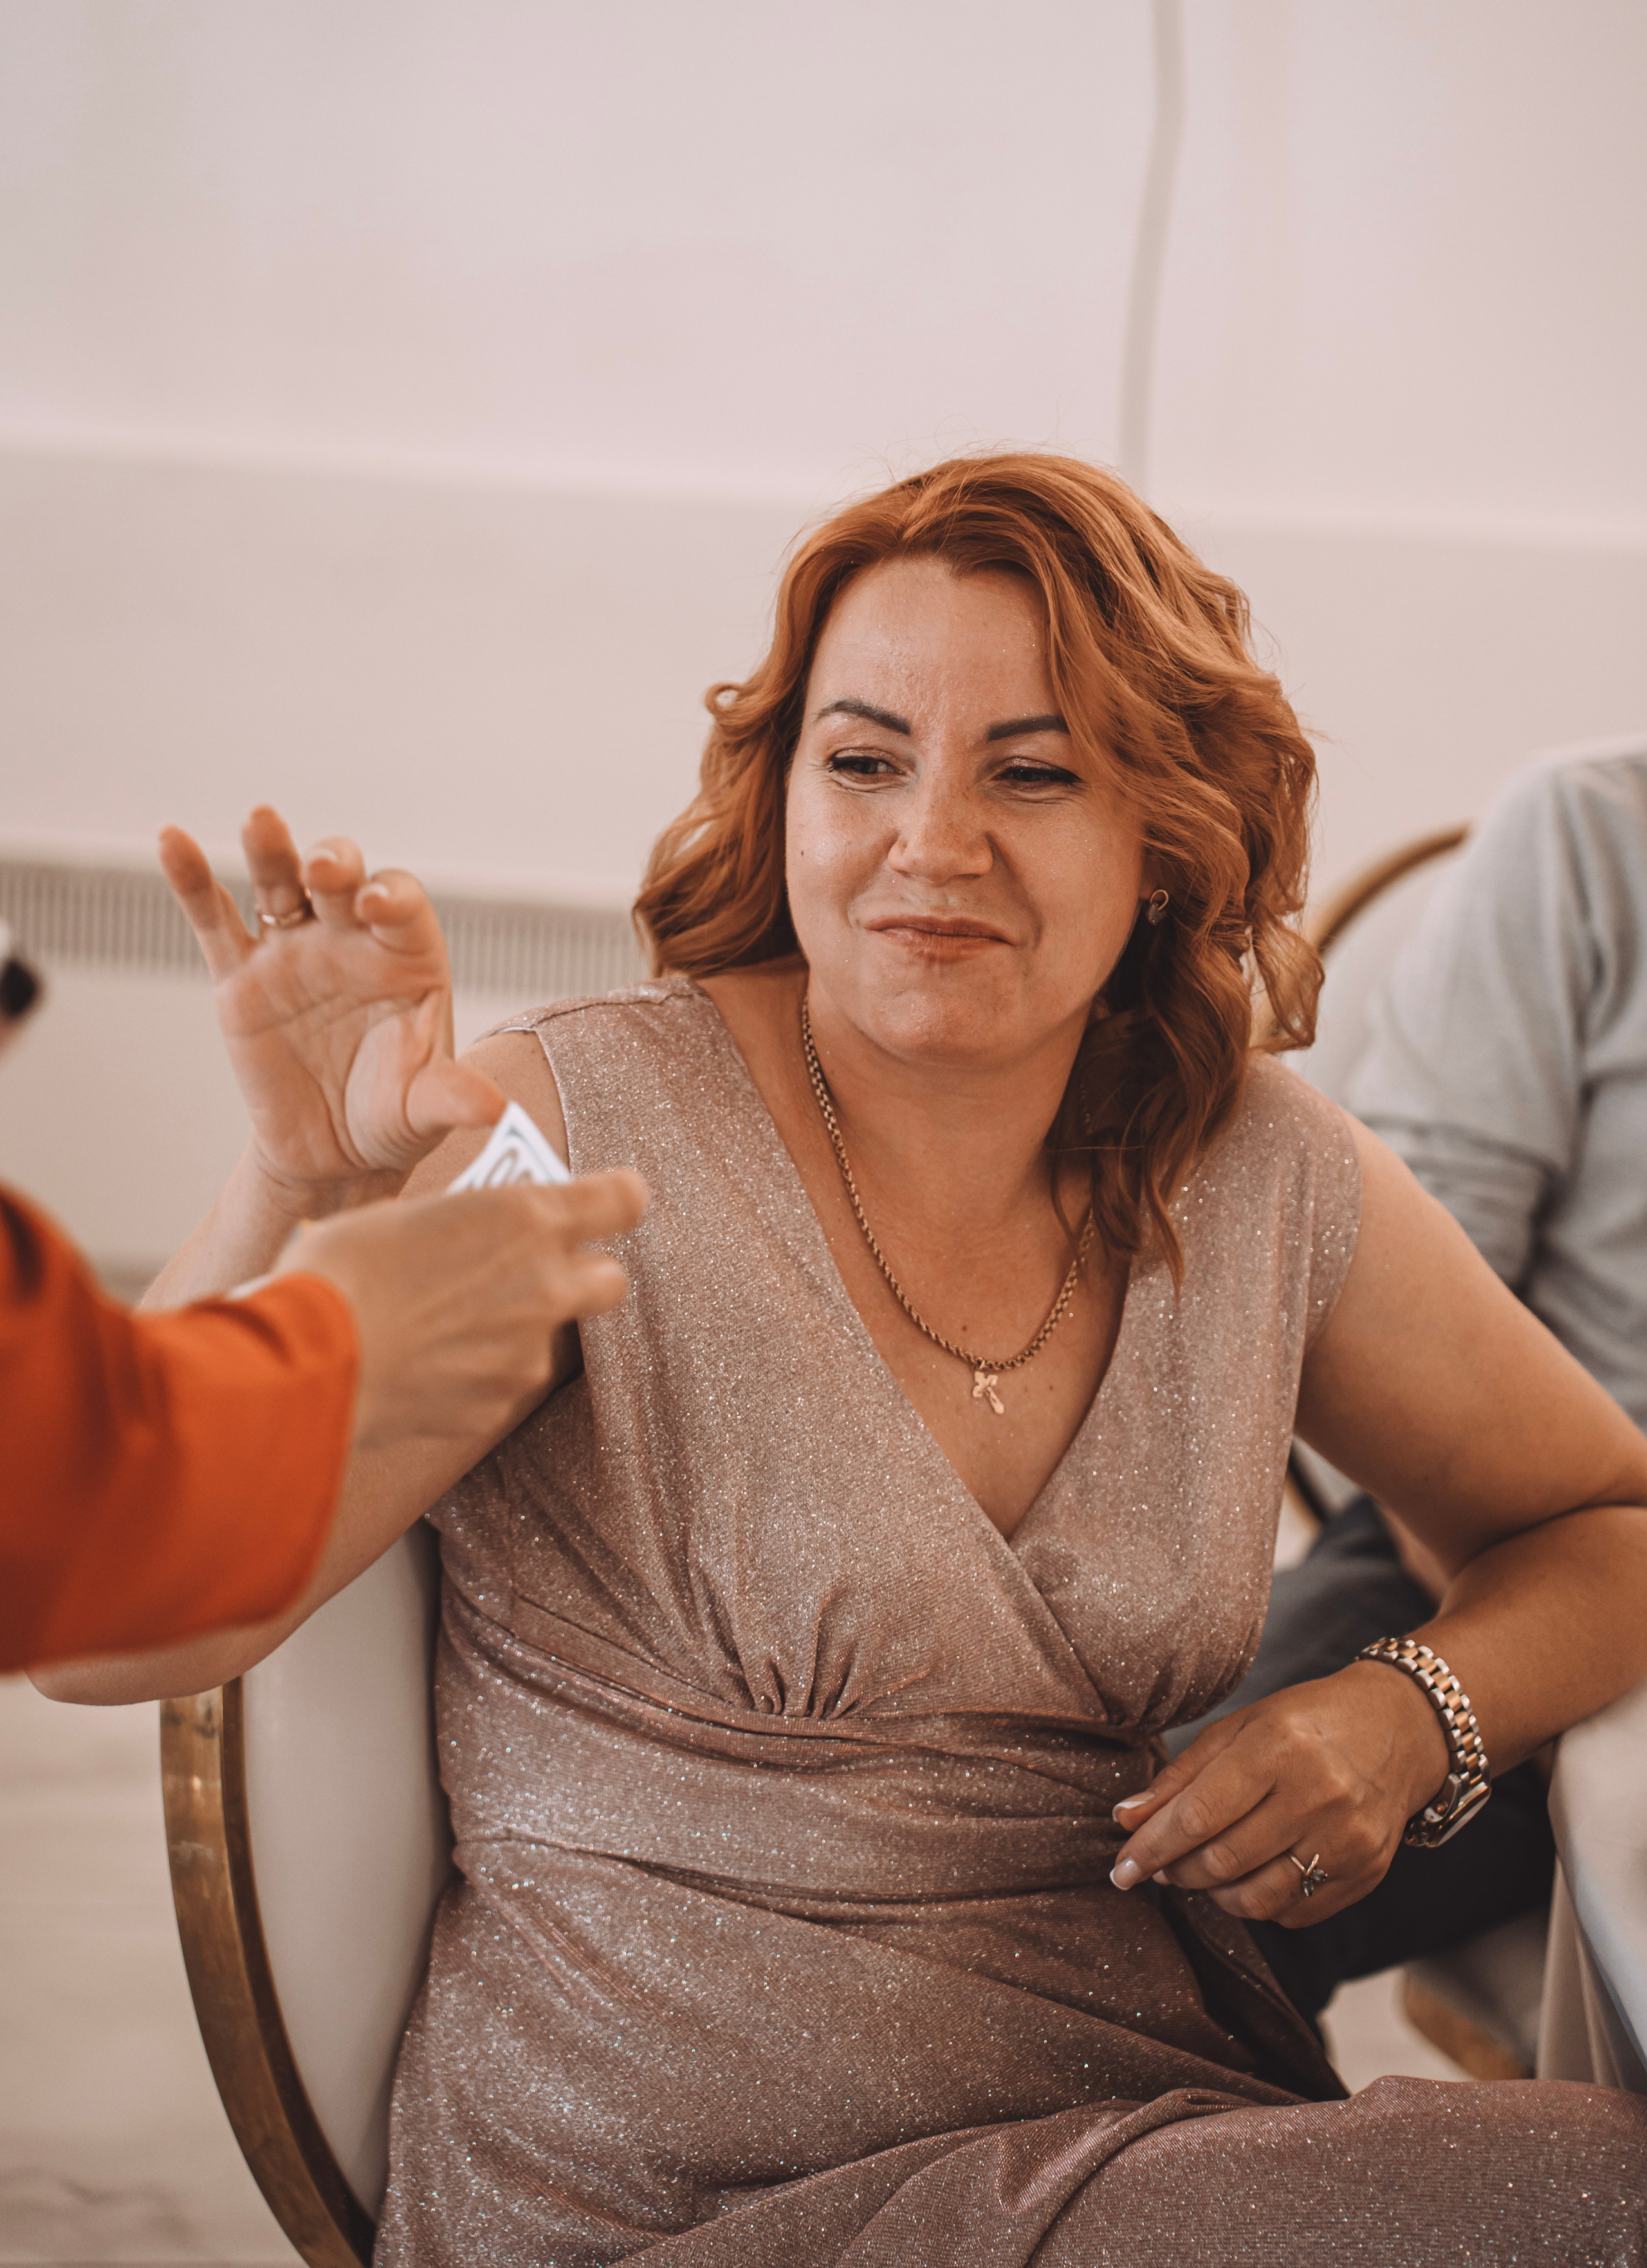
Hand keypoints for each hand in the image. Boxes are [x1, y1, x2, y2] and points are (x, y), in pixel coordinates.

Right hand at [160, 807, 502, 1206]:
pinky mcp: (241, 975)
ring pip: (280, 884)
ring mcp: (294, 950)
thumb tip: (495, 1110)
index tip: (379, 906)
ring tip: (260, 821)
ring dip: (271, 850)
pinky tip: (172, 842)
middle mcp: (352, 940)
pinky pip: (215, 919)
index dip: (392, 899)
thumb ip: (452, 1098)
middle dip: (336, 864)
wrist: (332, 1153)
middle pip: (343, 881)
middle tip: (325, 870)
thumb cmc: (392, 1118)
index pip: (403, 908)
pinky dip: (193, 880)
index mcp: (407, 958)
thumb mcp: (424, 1112)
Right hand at [279, 1171, 647, 1449]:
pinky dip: (475, 1375)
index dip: (616, 1200)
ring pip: (548, 1338)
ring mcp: (525, 1353)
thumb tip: (486, 1227)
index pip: (623, 1200)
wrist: (307, 1360)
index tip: (606, 1202)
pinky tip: (421, 1365)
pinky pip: (501, 1383)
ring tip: (443, 1326)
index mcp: (527, 1218)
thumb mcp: (411, 1214)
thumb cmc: (341, 1271)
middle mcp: (544, 1285)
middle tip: (533, 1271)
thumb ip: (472, 1221)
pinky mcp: (496, 1406)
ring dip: (515, 1329)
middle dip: (581, 1275)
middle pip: (610, 1279)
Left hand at [1106, 1662, 1451, 1927]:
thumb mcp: (1239, 1728)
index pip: (1198, 1816)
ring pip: (1255, 1899)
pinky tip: (1246, 1877)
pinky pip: (1293, 1912)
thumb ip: (1181, 1777)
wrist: (1399, 1730)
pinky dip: (1257, 1903)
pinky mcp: (1365, 1873)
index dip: (1150, 1847)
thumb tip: (1127, 1820)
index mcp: (1277, 1748)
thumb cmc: (1305, 1723)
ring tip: (1198, 1872)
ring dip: (1212, 1894)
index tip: (1119, 1869)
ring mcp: (1346, 1840)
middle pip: (1221, 1861)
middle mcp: (1316, 1796)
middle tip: (1158, 1866)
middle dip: (1175, 1871)